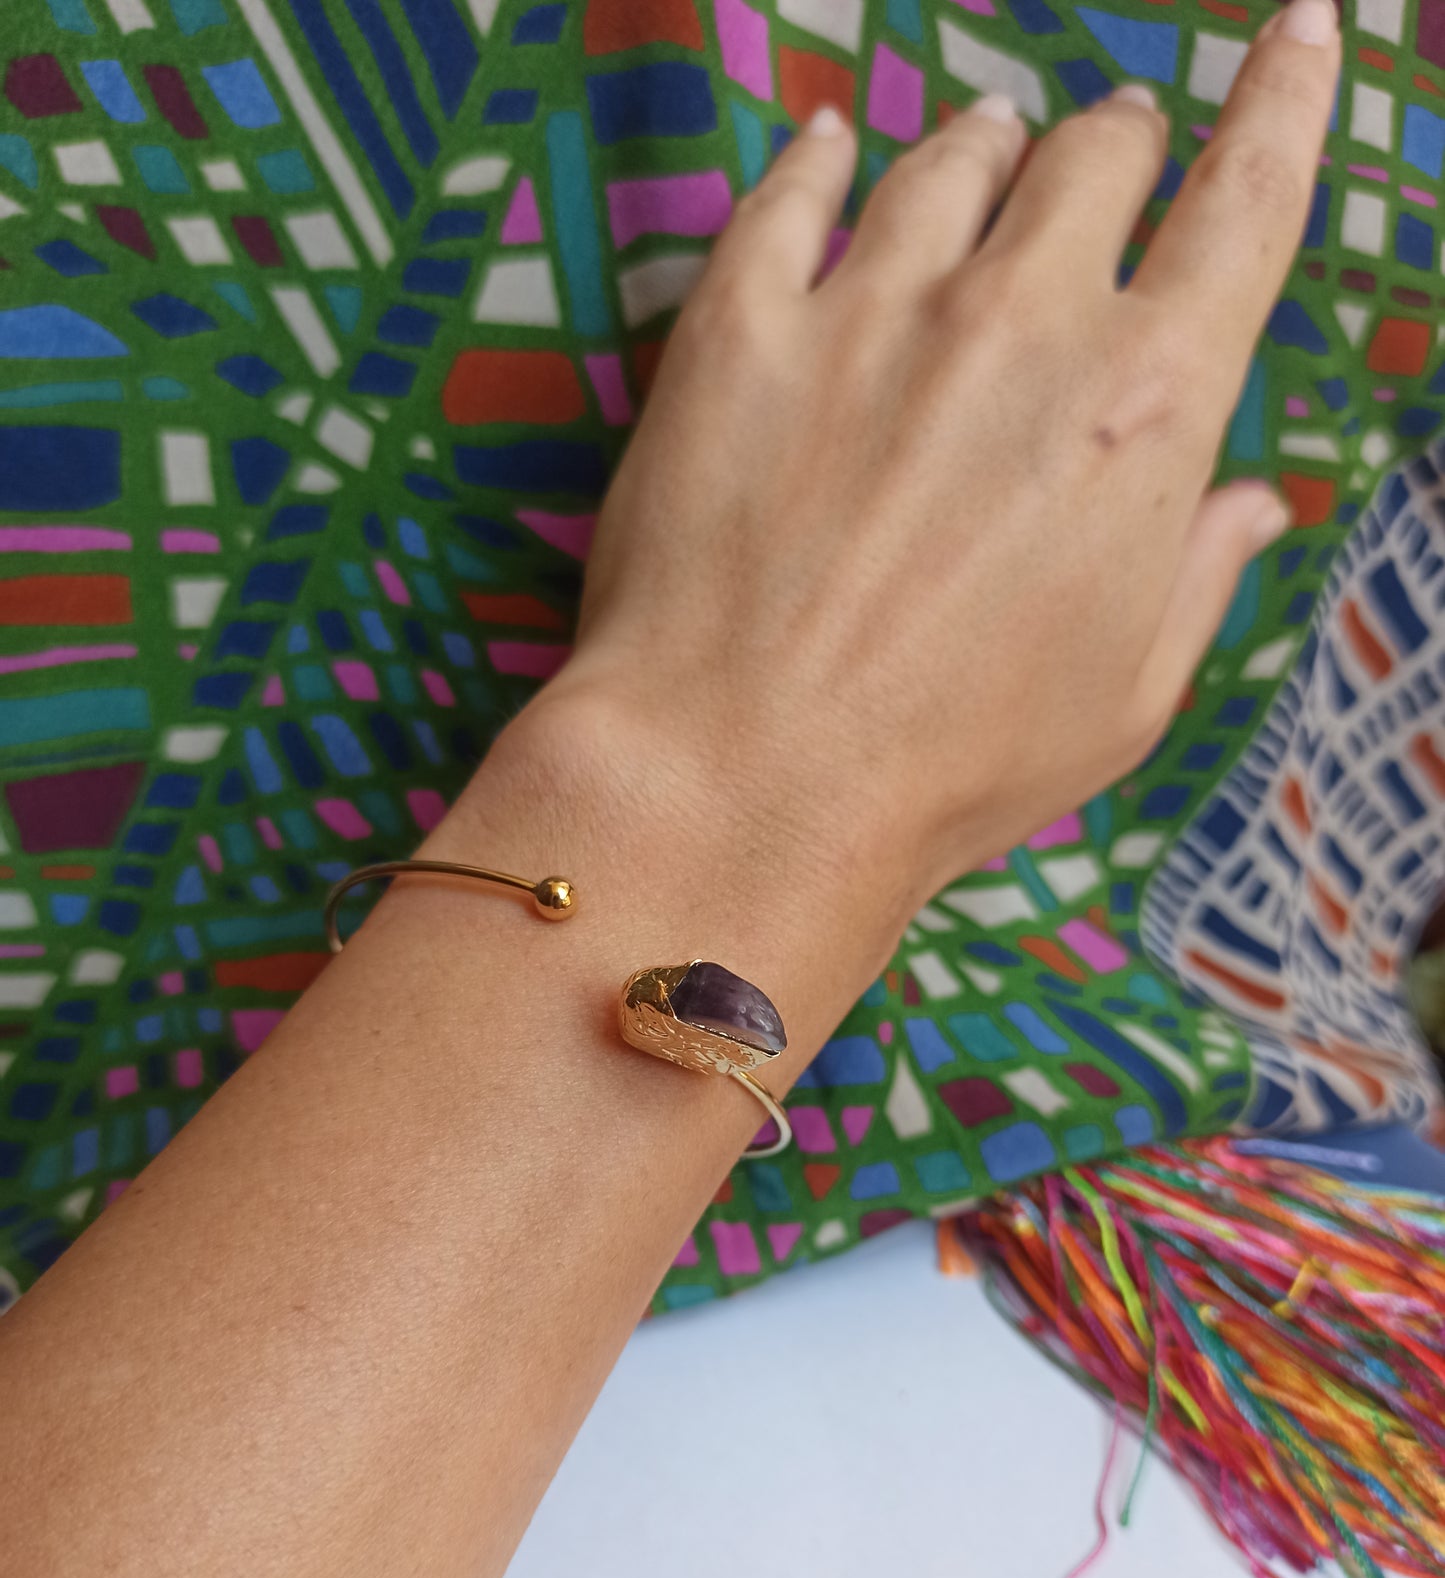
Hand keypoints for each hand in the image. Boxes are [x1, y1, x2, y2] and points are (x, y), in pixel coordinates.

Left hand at [533, 0, 1337, 918]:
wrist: (744, 783)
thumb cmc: (948, 768)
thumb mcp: (1124, 698)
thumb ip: (1198, 576)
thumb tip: (1250, 502)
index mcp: (1144, 406)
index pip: (1249, 201)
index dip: (1287, 101)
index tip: (1301, 36)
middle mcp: (1020, 323)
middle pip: (1095, 159)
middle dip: (1116, 147)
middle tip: (1106, 159)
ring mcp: (872, 312)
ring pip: (953, 158)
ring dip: (988, 143)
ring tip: (988, 146)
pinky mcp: (741, 328)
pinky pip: (792, 194)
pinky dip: (822, 158)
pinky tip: (830, 144)